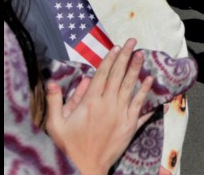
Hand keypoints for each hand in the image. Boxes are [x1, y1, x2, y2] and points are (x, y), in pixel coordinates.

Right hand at [44, 38, 153, 174]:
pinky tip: (151, 81)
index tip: (116, 47)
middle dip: (126, 57)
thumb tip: (52, 82)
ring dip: (137, 69)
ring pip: (130, 87)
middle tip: (133, 42)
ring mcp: (121, 114)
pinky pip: (141, 106)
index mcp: (90, 102)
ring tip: (142, 54)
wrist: (85, 168)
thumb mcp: (56, 125)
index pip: (102, 75)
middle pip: (118, 75)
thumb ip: (55, 102)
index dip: (110, 59)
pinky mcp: (130, 125)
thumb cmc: (69, 147)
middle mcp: (108, 105)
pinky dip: (146, 93)